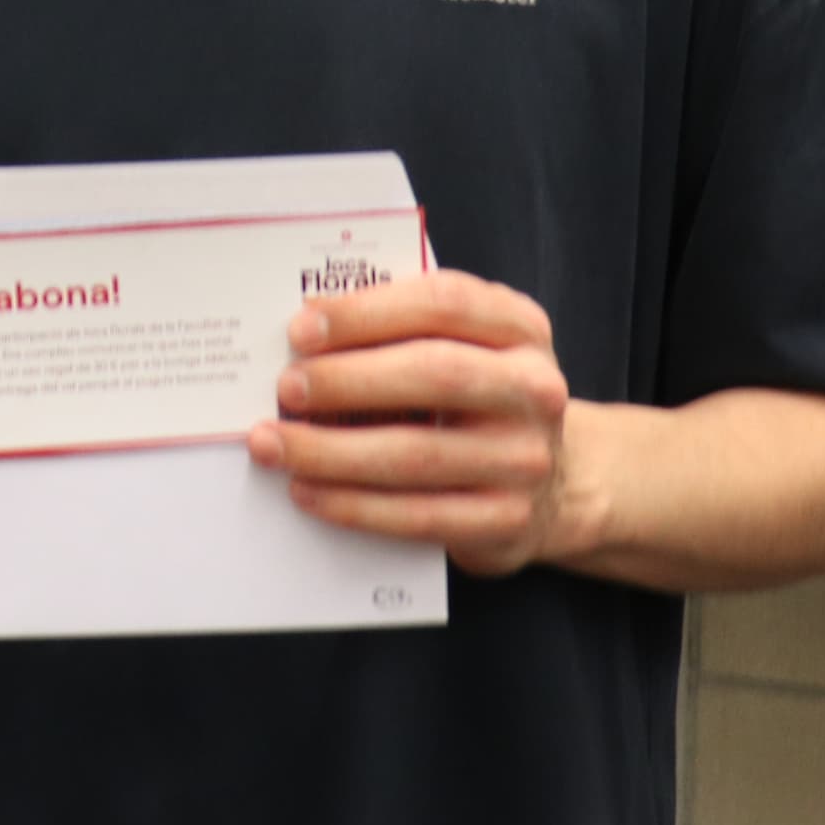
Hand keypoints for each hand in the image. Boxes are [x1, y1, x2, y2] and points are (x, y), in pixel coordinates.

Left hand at [245, 270, 581, 577]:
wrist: (554, 483)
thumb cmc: (479, 399)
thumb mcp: (465, 344)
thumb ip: (403, 327)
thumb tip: (308, 327)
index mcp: (520, 327)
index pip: (444, 304)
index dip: (368, 312)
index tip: (301, 327)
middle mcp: (535, 389)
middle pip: (434, 374)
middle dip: (346, 380)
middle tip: (284, 388)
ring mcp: (525, 459)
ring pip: (416, 455)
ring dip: (330, 452)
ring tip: (271, 444)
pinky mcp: (505, 520)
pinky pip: (417, 515)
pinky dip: (352, 505)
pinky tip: (306, 492)